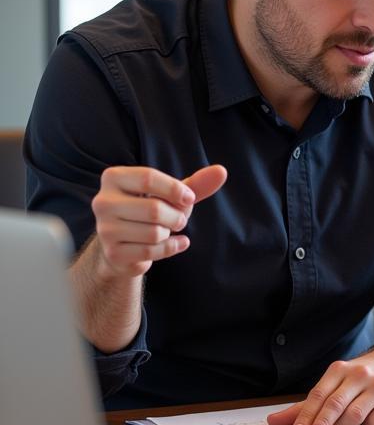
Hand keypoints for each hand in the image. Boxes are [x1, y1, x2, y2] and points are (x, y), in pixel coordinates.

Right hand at [91, 164, 226, 278]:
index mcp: (113, 177)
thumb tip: (221, 171)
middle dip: (176, 217)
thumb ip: (195, 184)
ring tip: (166, 230)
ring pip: (154, 233)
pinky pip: (151, 252)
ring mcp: (105, 229)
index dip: (176, 190)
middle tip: (178, 219)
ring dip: (170, 233)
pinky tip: (174, 243)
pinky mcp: (112, 253)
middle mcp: (102, 202)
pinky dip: (170, 248)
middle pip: (154, 209)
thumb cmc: (150, 209)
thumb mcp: (171, 194)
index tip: (189, 198)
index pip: (148, 178)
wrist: (125, 243)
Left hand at [267, 348, 373, 424]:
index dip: (307, 414)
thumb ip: (307, 404)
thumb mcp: (335, 383)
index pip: (319, 394)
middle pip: (336, 404)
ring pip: (355, 415)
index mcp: (342, 369)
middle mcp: (362, 375)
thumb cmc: (360, 378)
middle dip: (322, 423)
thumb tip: (273, 421)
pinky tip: (369, 420)